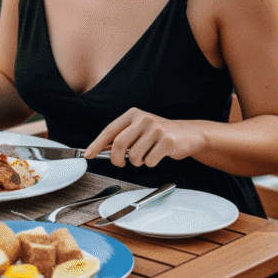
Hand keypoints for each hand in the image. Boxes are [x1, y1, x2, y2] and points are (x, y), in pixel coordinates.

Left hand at [84, 108, 205, 167]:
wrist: (188, 134)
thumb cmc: (159, 134)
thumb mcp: (138, 130)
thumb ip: (121, 137)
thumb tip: (99, 148)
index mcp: (133, 114)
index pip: (110, 130)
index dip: (97, 144)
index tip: (88, 154)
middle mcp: (143, 119)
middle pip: (119, 143)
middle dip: (116, 159)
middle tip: (121, 163)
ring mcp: (156, 129)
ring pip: (134, 156)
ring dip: (138, 162)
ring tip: (146, 155)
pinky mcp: (167, 141)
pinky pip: (149, 161)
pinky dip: (151, 163)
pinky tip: (157, 155)